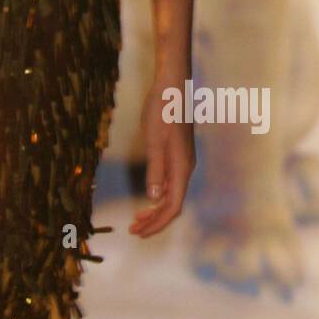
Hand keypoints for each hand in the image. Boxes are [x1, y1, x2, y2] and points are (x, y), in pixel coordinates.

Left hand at [129, 80, 196, 237]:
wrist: (171, 85)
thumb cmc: (162, 110)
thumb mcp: (154, 141)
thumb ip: (155, 171)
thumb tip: (154, 198)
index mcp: (181, 168)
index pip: (173, 207)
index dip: (157, 224)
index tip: (141, 233)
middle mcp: (184, 169)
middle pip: (172, 205)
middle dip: (154, 221)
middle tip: (134, 230)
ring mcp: (182, 163)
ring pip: (171, 196)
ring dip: (154, 211)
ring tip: (137, 220)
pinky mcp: (177, 156)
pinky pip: (169, 185)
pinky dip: (157, 197)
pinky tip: (147, 200)